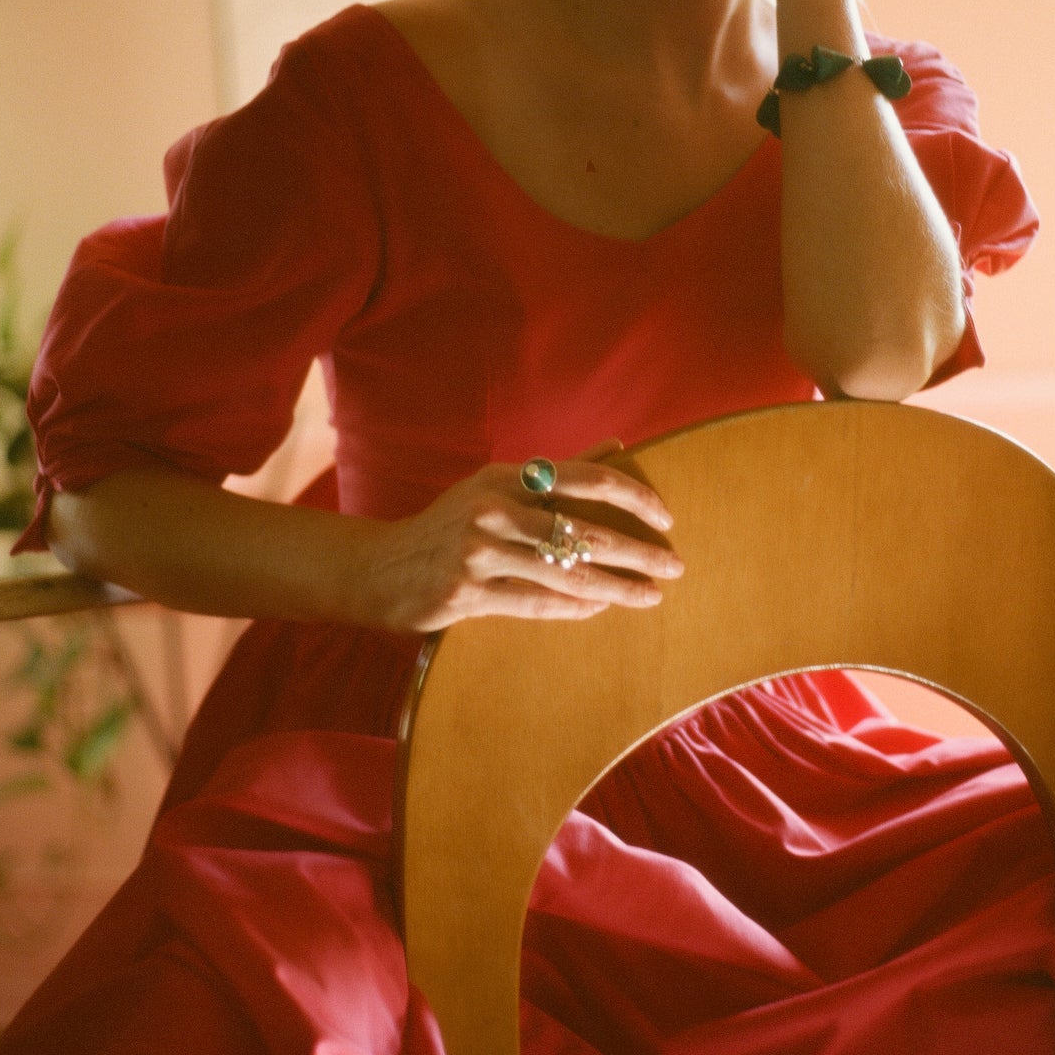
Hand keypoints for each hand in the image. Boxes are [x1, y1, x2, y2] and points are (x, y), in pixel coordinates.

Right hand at [368, 441, 682, 632]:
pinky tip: (601, 610)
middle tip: (675, 566)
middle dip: (639, 551)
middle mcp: (493, 508)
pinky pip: (535, 603)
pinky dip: (574, 608)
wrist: (378, 567)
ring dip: (617, 588)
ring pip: (566, 573)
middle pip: (585, 531)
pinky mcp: (466, 592)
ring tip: (650, 597)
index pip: (587, 479)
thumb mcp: (496, 486)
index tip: (666, 519)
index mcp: (506, 477)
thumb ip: (557, 471)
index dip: (634, 497)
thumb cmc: (449, 524)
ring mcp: (478, 551)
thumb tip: (617, 444)